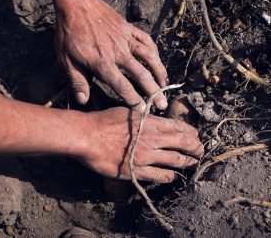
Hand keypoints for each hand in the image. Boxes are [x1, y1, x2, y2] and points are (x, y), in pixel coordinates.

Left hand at [55, 0, 168, 111]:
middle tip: (163, 105)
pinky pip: (146, 40)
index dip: (134, 100)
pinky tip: (157, 59)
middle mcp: (119, 53)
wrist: (76, 4)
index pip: (123, 86)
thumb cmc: (69, 34)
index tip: (142, 111)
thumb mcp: (66, 60)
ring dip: (159, 72)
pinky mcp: (129, 29)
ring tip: (166, 85)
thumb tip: (83, 101)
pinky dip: (154, 50)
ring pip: (149, 57)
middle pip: (141, 75)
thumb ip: (77, 81)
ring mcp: (126, 40)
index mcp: (102, 64)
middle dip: (153, 92)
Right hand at [80, 107, 203, 182]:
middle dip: (196, 147)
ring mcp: (146, 156)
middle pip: (183, 144)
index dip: (191, 132)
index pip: (178, 127)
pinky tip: (174, 177)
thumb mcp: (126, 111)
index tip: (196, 135)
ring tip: (194, 164)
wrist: (88, 137)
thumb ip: (143, 116)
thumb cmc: (104, 121)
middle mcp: (152, 139)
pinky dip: (170, 176)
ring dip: (188, 162)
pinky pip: (160, 176)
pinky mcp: (137, 171)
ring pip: (175, 161)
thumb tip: (151, 117)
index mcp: (150, 122)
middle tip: (201, 150)